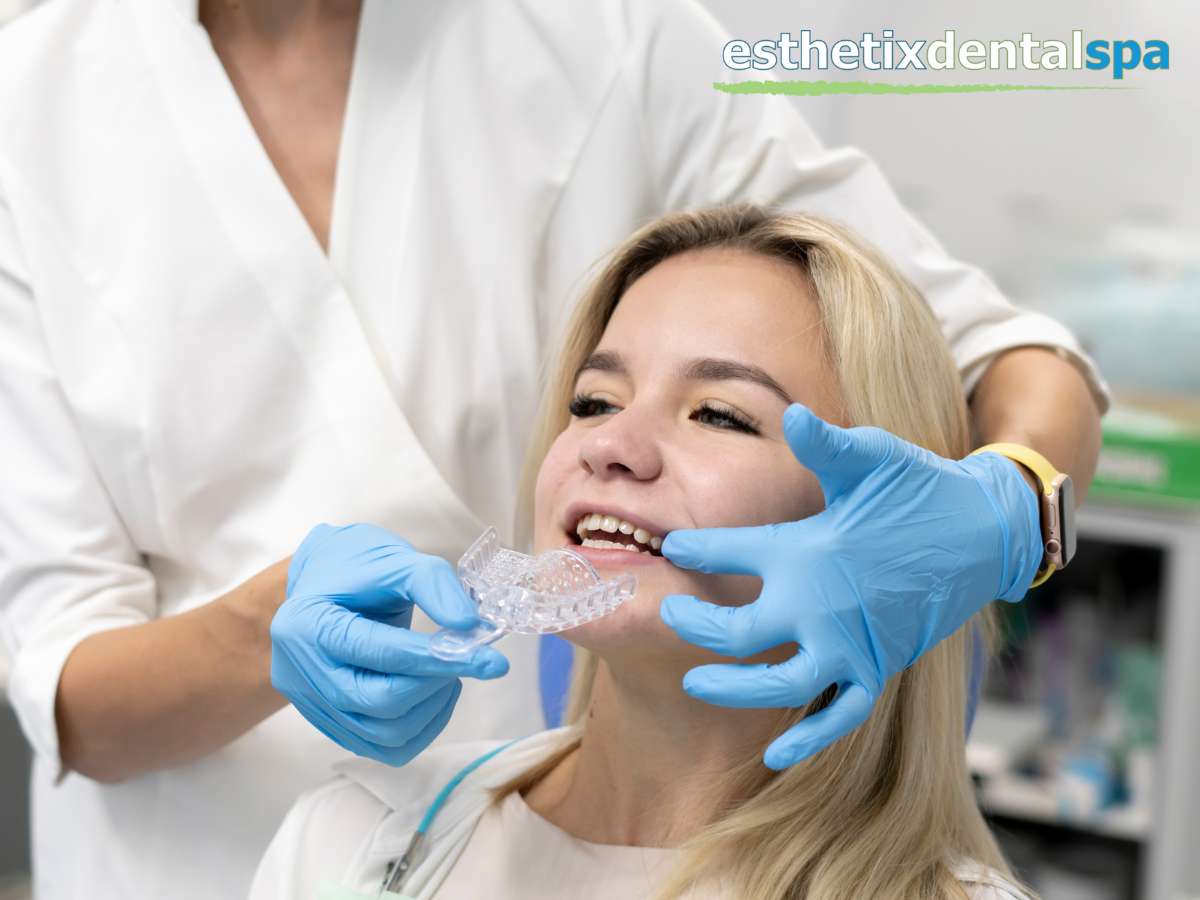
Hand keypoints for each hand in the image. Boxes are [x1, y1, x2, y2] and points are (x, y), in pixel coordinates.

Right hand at [271, 523, 508, 764]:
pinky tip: (435, 696)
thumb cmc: (358, 567)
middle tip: (466, 658)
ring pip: (383, 734)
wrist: (326, 581)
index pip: (379, 652)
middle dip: (435, 683)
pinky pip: (382, 748)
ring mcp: (312, 705)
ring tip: (449, 673)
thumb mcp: (395, 560)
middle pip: (378, 701)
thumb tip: (471, 627)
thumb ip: (433, 585)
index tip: (490, 660)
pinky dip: (421, 728)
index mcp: (309, 624)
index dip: (438, 658)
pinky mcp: (330, 724)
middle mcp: (301, 672)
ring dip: (432, 708)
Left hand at [660, 404, 1040, 769]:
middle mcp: (824, 606)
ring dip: (732, 689)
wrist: (984, 531)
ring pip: (779, 686)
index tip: (671, 548)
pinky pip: (839, 715)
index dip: (698, 551)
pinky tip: (776, 758)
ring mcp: (851, 644)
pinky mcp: (878, 667)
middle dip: (698, 628)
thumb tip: (792, 414)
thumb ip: (826, 445)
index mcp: (811, 551)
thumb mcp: (873, 458)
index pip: (735, 553)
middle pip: (741, 634)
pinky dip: (809, 739)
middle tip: (670, 616)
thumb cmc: (920, 488)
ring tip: (694, 683)